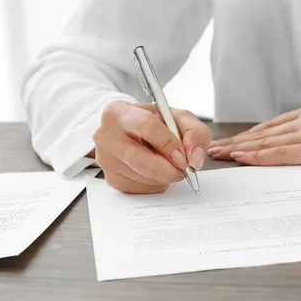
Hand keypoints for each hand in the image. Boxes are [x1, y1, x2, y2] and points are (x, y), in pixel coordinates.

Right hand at [92, 101, 211, 192]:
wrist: (127, 130)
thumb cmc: (151, 122)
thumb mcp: (176, 117)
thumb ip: (194, 132)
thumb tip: (195, 160)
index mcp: (118, 112)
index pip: (147, 127)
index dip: (170, 144)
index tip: (183, 156)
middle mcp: (105, 135)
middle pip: (144, 162)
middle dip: (171, 169)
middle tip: (182, 168)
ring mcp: (105, 159)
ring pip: (145, 178)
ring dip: (164, 176)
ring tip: (165, 163)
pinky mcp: (110, 178)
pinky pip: (140, 188)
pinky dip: (155, 183)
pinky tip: (154, 170)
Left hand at [207, 99, 300, 165]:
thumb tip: (297, 141)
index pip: (270, 126)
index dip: (247, 136)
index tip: (229, 143)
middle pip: (262, 133)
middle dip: (236, 142)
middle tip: (213, 149)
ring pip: (267, 141)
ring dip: (240, 149)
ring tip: (220, 155)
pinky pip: (283, 152)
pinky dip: (260, 156)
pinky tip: (243, 158)